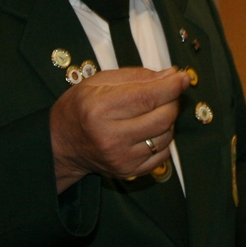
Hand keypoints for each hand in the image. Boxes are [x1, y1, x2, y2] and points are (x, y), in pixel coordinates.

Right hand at [50, 67, 190, 191]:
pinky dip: (163, 138)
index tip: (183, 77)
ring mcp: (121, 157)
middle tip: (168, 92)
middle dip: (172, 100)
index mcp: (100, 108)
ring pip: (166, 136)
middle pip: (162, 117)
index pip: (147, 97)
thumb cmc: (80, 107)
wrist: (62, 144)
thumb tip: (171, 75)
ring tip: (154, 111)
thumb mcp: (99, 81)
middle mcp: (111, 136)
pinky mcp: (129, 171)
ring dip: (168, 119)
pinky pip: (162, 154)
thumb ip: (136, 76)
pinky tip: (150, 129)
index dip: (171, 86)